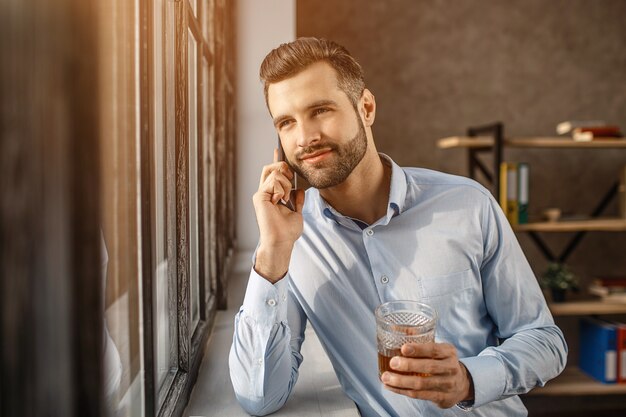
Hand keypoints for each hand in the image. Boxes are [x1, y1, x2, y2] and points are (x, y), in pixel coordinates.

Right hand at [253, 149, 304, 281]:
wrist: (282, 241)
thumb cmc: (288, 231)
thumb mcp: (297, 212)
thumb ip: (297, 200)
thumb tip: (299, 190)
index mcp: (272, 195)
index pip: (273, 174)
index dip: (276, 161)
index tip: (278, 150)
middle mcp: (264, 192)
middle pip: (271, 168)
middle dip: (283, 169)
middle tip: (290, 183)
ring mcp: (261, 193)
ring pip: (276, 173)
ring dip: (286, 185)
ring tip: (285, 199)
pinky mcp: (259, 196)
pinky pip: (274, 181)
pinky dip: (281, 190)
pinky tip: (280, 200)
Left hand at [380, 342, 473, 408]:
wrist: (461, 384)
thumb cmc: (442, 362)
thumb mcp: (437, 348)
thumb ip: (418, 339)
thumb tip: (394, 327)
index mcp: (448, 352)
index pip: (434, 350)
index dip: (418, 349)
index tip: (403, 348)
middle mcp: (450, 368)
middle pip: (429, 367)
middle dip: (408, 365)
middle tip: (392, 362)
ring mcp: (447, 384)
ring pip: (422, 384)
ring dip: (401, 381)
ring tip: (386, 377)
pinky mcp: (441, 398)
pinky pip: (419, 395)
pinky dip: (403, 391)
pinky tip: (391, 387)